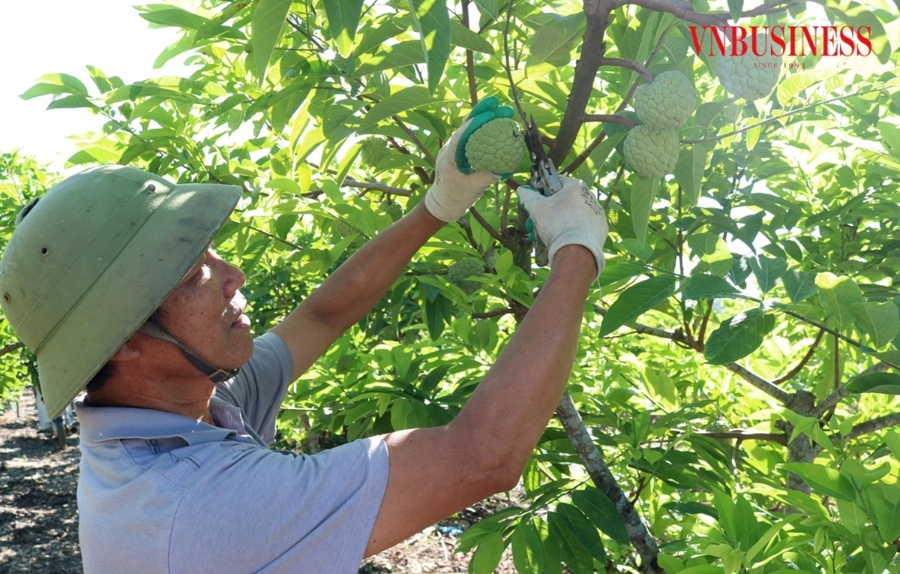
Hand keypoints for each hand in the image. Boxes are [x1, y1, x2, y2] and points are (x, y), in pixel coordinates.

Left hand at [424, 97, 513, 222]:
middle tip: (501, 105)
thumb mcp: (473, 189)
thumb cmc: (455, 197)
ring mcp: (455, 147)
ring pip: (470, 127)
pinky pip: (473, 135)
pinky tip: (499, 124)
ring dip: (486, 116)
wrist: (442, 203)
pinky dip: (485, 128)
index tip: (491, 114)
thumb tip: (505, 167)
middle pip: (467, 124)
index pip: (462, 134)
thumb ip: (487, 177)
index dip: (476, 122)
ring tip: (503, 110)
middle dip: (484, 112)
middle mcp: (451, 147)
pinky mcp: (461, 150)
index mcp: (450, 155)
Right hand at [517, 176, 607, 280]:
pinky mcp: (602, 228)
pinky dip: (579, 230)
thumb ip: (528, 196)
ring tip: (556, 233)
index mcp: (576, 186)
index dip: (546, 192)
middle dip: (555, 209)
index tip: (540, 203)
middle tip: (545, 221)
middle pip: (568, 199)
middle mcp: (590, 196)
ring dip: (567, 219)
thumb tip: (522, 189)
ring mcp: (598, 212)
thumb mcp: (537, 209)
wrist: (576, 251)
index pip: (557, 182)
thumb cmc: (556, 225)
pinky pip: (587, 226)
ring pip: (578, 213)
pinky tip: (570, 239)